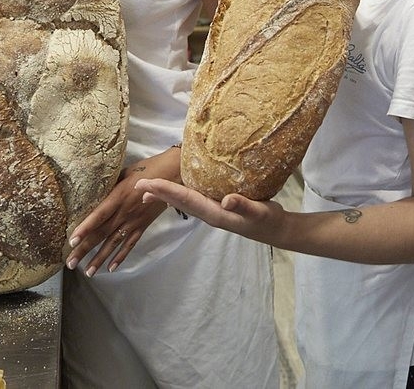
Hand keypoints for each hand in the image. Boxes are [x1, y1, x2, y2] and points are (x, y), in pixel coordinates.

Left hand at [65, 147, 179, 274]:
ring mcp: (134, 221)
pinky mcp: (143, 225)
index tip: (72, 242)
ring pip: (114, 243)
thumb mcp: (125, 172)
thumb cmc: (148, 168)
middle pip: (102, 233)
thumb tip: (93, 189)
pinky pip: (130, 244)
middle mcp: (125, 212)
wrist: (173, 173)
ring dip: (100, 258)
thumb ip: (110, 184)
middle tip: (70, 263)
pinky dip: (121, 256)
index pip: (98, 216)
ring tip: (87, 272)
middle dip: (84, 249)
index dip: (85, 229)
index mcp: (119, 197)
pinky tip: (111, 268)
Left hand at [137, 177, 281, 242]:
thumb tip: (227, 199)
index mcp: (214, 213)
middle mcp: (209, 213)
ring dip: (166, 195)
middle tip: (138, 185)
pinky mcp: (217, 207)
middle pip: (179, 201)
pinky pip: (193, 200)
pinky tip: (177, 191)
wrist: (274, 230)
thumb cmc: (267, 220)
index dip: (167, 190)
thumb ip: (243, 205)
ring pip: (183, 202)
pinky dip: (180, 194)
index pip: (186, 199)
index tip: (149, 184)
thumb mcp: (259, 212)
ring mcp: (212, 211)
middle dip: (159, 193)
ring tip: (149, 191)